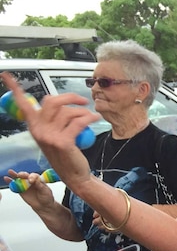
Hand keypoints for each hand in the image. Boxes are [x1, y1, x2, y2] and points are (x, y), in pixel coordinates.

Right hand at [0, 73, 97, 189]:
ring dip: (83, 112)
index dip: (15, 89)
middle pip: (52, 101)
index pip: (22, 105)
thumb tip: (61, 103)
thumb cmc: (66, 154)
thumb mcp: (53, 135)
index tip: (6, 75)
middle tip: (82, 101)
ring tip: (90, 117)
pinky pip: (78, 122)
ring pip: (68, 112)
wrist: (74, 175)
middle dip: (69, 97)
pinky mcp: (63, 142)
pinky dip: (89, 118)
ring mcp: (49, 136)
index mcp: (34, 126)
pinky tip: (95, 118)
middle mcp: (38, 130)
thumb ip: (53, 120)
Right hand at [4, 170, 55, 209]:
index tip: (31, 180)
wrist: (44, 206)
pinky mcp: (21, 191)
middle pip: (25, 175)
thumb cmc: (47, 197)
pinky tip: (7, 179)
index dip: (32, 177)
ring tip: (10, 172)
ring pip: (19, 179)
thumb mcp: (45, 191)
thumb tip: (35, 180)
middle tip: (20, 175)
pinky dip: (11, 182)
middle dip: (22, 174)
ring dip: (14, 175)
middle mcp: (31, 181)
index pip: (34, 176)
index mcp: (38, 180)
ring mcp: (26, 185)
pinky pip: (15, 186)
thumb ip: (39, 185)